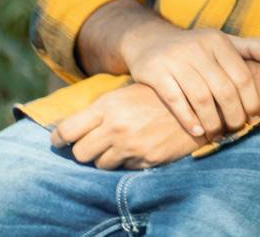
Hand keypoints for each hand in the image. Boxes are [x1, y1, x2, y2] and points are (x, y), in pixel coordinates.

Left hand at [51, 83, 205, 169]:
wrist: (200, 103)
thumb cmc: (161, 95)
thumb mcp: (129, 91)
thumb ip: (104, 107)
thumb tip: (74, 125)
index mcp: (109, 105)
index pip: (67, 130)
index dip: (58, 139)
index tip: (59, 141)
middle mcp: (117, 126)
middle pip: (80, 152)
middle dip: (83, 150)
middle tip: (92, 145)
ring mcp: (132, 145)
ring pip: (100, 164)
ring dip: (105, 157)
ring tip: (119, 146)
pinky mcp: (146, 159)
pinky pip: (124, 168)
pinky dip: (127, 161)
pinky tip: (139, 148)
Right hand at [118, 22, 259, 137]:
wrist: (149, 39)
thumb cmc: (194, 46)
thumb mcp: (222, 41)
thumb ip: (251, 48)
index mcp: (218, 42)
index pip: (242, 76)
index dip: (251, 100)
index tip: (254, 117)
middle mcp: (198, 49)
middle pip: (224, 90)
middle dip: (234, 114)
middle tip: (236, 129)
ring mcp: (175, 60)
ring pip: (201, 97)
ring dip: (212, 121)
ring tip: (217, 134)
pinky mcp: (155, 73)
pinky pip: (175, 100)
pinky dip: (188, 119)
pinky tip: (198, 131)